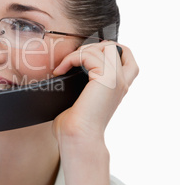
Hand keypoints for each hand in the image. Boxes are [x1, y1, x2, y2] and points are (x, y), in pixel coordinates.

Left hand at [51, 41, 138, 184]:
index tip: (84, 57)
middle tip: (74, 60)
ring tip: (65, 65)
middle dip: (92, 47)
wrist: (77, 137)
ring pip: (102, 48)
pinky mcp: (107, 79)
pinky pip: (88, 55)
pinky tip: (60, 70)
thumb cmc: (75, 123)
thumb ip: (84, 82)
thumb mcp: (82, 97)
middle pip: (116, 47)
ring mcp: (117, 80)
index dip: (106, 49)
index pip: (125, 56)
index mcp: (118, 86)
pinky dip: (70, 59)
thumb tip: (64, 70)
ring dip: (79, 52)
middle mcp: (122, 82)